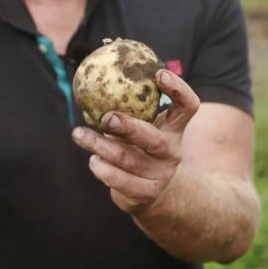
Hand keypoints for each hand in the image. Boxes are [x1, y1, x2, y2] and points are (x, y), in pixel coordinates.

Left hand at [71, 69, 200, 213]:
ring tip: (79, 134)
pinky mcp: (145, 194)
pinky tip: (93, 160)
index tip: (158, 74)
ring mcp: (160, 175)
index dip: (178, 89)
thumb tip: (97, 80)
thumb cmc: (141, 151)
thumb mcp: (145, 129)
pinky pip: (117, 179)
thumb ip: (130, 111)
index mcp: (174, 130)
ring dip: (98, 145)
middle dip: (128, 127)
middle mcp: (171, 152)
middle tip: (107, 118)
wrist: (153, 195)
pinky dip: (100, 168)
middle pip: (153, 139)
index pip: (188, 106)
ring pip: (126, 158)